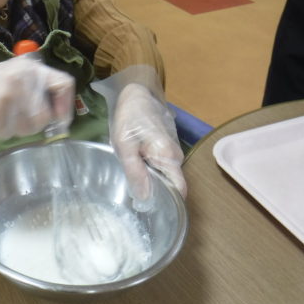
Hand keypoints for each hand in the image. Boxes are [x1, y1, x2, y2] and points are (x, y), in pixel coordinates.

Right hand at [0, 43, 74, 137]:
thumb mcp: (14, 72)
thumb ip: (39, 86)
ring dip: (15, 128)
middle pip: (45, 117)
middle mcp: (21, 82)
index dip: (65, 106)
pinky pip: (6, 135)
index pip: (65, 84)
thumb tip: (63, 118)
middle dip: (33, 121)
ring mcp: (6, 101)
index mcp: (29, 68)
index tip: (60, 119)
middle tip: (15, 114)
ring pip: (26, 129)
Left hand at [111, 83, 186, 203]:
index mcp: (169, 157)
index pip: (179, 189)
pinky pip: (161, 166)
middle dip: (156, 193)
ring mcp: (173, 151)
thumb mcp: (125, 146)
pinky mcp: (166, 148)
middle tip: (135, 200)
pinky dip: (151, 171)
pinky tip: (137, 171)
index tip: (151, 209)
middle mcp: (176, 156)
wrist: (135, 94)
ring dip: (152, 181)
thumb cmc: (129, 119)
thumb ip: (135, 172)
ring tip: (133, 186)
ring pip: (165, 175)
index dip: (168, 202)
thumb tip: (146, 199)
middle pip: (171, 184)